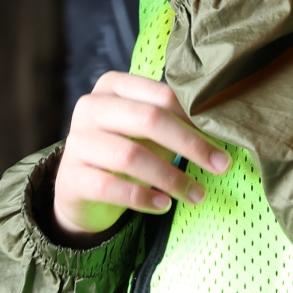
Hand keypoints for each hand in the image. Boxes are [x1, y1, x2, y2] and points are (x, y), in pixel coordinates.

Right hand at [51, 72, 229, 241]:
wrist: (82, 188)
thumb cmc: (126, 150)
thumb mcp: (149, 132)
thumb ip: (174, 123)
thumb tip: (221, 127)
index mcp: (112, 87)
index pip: (159, 94)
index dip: (193, 117)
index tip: (221, 138)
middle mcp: (90, 107)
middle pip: (148, 119)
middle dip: (190, 144)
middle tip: (221, 166)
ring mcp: (77, 142)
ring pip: (130, 155)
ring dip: (171, 177)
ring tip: (198, 194)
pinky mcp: (71, 176)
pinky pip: (110, 186)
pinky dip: (142, 197)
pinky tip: (164, 205)